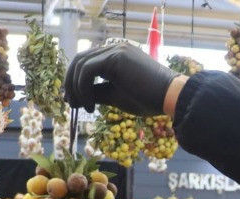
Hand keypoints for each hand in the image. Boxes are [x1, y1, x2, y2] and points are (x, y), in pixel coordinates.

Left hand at [64, 43, 178, 115]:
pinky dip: (83, 88)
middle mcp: (114, 48)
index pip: (86, 62)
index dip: (74, 81)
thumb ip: (95, 93)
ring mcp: (114, 50)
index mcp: (115, 55)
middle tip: (71, 104)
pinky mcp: (115, 57)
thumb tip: (73, 99)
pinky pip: (87, 70)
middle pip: (79, 60)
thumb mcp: (114, 96)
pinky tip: (91, 105)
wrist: (169, 97)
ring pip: (81, 65)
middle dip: (70, 83)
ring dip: (76, 89)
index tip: (73, 101)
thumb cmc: (147, 99)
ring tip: (85, 107)